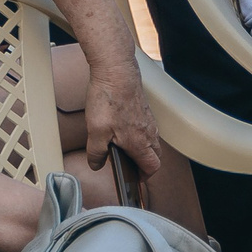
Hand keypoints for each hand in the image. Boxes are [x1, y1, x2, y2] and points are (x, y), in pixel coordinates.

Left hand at [82, 63, 163, 179]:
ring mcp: (148, 118)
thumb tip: (96, 164)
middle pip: (156, 155)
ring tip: (126, 147)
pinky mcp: (144, 107)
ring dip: (144, 147)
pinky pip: (148, 126)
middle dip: (146, 163)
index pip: (152, 167)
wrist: (116, 71)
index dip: (144, 177)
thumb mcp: (95, 132)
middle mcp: (149, 132)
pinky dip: (140, 133)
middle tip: (133, 166)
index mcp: (139, 143)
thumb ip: (96, 153)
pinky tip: (124, 127)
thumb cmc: (109, 100)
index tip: (136, 180)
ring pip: (152, 140)